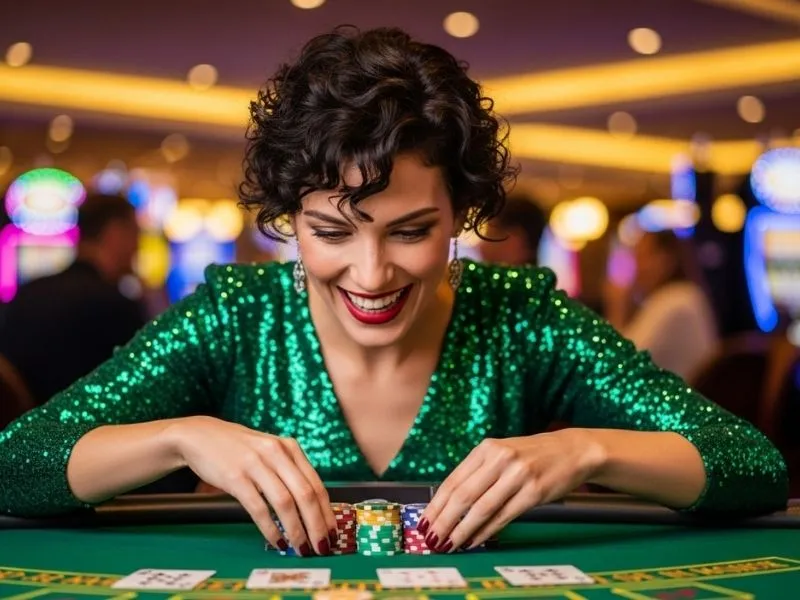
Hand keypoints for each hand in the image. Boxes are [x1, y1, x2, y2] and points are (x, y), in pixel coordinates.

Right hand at [169, 416, 336, 556]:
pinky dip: (270, 528)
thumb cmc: (239, 449)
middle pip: (305, 494)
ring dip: (296, 530)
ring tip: (301, 548)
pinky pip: (259, 508)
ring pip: (285, 503)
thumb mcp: (270, 452)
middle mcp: (277, 453)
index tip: (333, 532)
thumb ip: (289, 472)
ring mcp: (256, 464)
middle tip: (321, 547)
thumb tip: (311, 509)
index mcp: (290, 447)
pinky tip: (277, 541)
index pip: (316, 484)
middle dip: (317, 525)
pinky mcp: (236, 477)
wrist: (200, 436)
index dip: (327, 511)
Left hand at [417, 430, 604, 551]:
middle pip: (463, 495)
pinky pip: (503, 516)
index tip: (424, 522)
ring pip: (481, 508)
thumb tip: (449, 505)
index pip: (453, 480)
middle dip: (444, 521)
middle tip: (432, 539)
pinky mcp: (534, 491)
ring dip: (462, 530)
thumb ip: (478, 473)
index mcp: (487, 448)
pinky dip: (486, 531)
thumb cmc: (532, 455)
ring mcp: (518, 474)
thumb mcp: (502, 454)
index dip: (436, 504)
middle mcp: (500, 458)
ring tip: (450, 544)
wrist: (572, 451)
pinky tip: (474, 540)